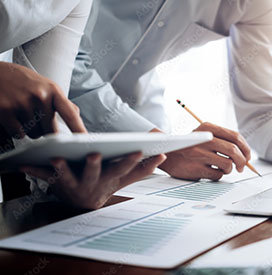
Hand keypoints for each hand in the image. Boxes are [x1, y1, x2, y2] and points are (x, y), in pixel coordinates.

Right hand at [0, 62, 86, 138]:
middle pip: (50, 131)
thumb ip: (59, 100)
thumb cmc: (20, 80)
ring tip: (20, 112)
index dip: (79, 129)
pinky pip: (18, 134)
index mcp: (53, 90)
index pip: (70, 114)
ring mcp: (22, 103)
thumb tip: (75, 113)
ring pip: (33, 134)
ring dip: (28, 129)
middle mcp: (40, 96)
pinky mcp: (5, 111)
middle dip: (43, 129)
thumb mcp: (44, 84)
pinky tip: (10, 116)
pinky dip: (15, 130)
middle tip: (33, 115)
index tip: (87, 141)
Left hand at [21, 153, 165, 208]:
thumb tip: (163, 155)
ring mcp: (73, 183)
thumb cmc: (106, 184)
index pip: (124, 169)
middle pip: (95, 173)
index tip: (139, 151)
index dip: (132, 161)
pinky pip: (43, 176)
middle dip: (94, 165)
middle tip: (94, 155)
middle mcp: (92, 183)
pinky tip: (23, 165)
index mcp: (110, 179)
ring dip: (62, 168)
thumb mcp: (124, 177)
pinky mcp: (56, 182)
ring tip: (57, 158)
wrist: (83, 202)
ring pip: (68, 176)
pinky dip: (34, 170)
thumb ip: (142, 167)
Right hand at [157, 122, 250, 180]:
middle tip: (242, 167)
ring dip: (229, 169)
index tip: (247, 156)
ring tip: (222, 168)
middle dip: (242, 161)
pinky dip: (218, 175)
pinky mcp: (196, 168)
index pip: (235, 137)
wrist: (168, 155)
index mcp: (208, 127)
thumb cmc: (191, 147)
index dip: (246, 148)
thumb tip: (246, 154)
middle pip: (234, 151)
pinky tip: (210, 171)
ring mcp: (199, 154)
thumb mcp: (204, 135)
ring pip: (228, 164)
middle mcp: (204, 139)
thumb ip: (224, 140)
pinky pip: (218, 175)